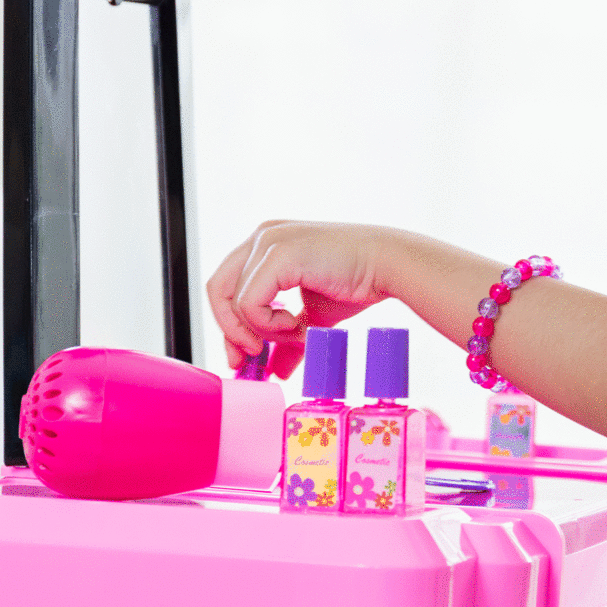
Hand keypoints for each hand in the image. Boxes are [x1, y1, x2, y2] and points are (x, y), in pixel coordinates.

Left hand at [206, 220, 393, 377]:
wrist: (387, 266)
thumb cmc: (357, 282)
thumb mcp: (313, 316)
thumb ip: (289, 337)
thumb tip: (277, 369)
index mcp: (267, 244)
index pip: (227, 287)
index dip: (229, 325)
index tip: (244, 356)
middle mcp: (262, 236)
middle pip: (218, 291)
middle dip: (232, 332)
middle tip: (251, 358)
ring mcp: (268, 242)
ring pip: (233, 302)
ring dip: (263, 330)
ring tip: (297, 334)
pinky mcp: (277, 255)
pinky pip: (250, 304)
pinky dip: (271, 325)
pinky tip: (300, 326)